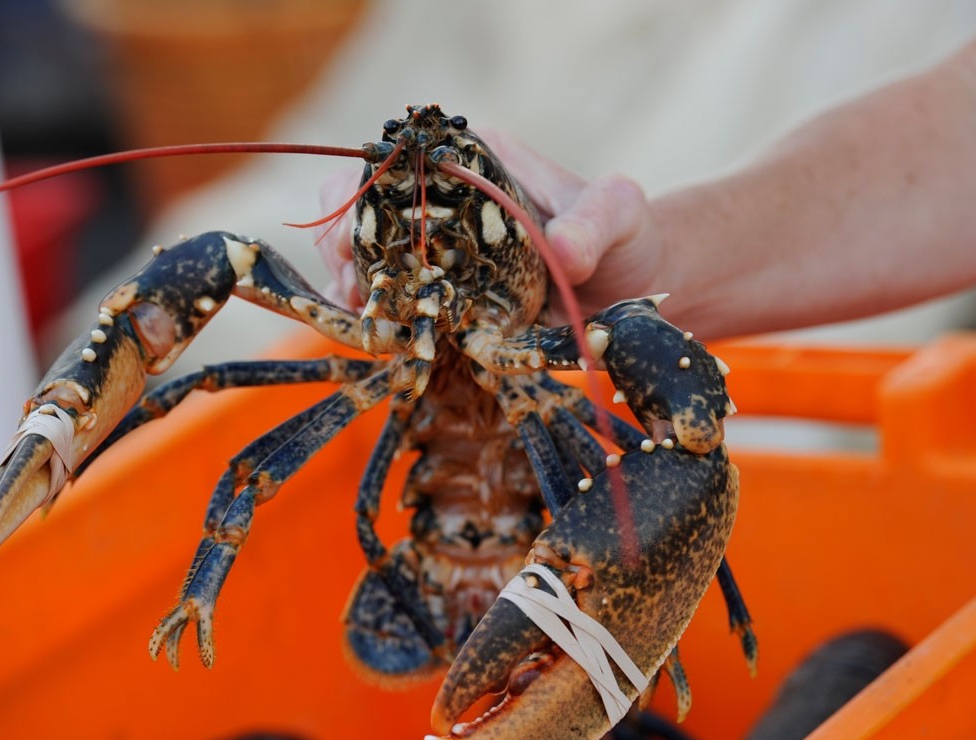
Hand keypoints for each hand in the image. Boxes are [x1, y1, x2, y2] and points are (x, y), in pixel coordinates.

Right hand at [316, 130, 666, 317]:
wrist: (634, 288)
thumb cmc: (626, 239)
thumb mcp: (620, 216)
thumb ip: (595, 222)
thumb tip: (562, 248)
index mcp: (470, 161)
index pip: (392, 163)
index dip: (358, 198)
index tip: (353, 242)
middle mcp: (442, 199)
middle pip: (358, 207)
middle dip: (341, 247)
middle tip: (353, 293)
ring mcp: (436, 248)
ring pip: (364, 256)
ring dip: (351, 288)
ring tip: (364, 323)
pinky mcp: (442, 293)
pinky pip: (392, 301)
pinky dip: (377, 320)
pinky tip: (381, 343)